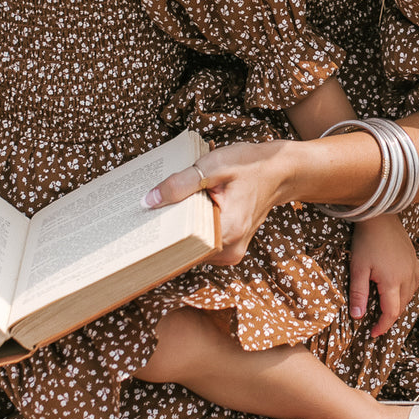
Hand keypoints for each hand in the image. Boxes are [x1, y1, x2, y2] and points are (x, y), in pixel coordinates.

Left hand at [143, 138, 296, 263]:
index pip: (182, 245)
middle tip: (143, 213)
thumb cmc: (250, 166)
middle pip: (184, 248)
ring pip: (190, 247)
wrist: (280, 172)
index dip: (159, 233)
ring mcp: (230, 253)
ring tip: (159, 209)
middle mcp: (229, 250)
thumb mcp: (214, 166)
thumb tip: (149, 201)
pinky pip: (200, 243)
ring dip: (176, 229)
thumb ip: (180, 184)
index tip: (138, 223)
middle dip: (165, 229)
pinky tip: (178, 212)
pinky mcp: (228, 248)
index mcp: (227, 231)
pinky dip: (189, 229)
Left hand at [348, 213, 418, 336]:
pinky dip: (406, 293)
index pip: (391, 313)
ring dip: (398, 306)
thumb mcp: (358, 268)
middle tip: (376, 323)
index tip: (373, 333)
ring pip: (409, 297)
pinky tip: (396, 292)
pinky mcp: (415, 261)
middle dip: (389, 317)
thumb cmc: (366, 242)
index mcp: (392, 281)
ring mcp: (414, 269)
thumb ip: (358, 294)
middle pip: (401, 307)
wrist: (380, 218)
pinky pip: (414, 284)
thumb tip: (357, 317)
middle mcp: (407, 277)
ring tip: (384, 309)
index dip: (382, 326)